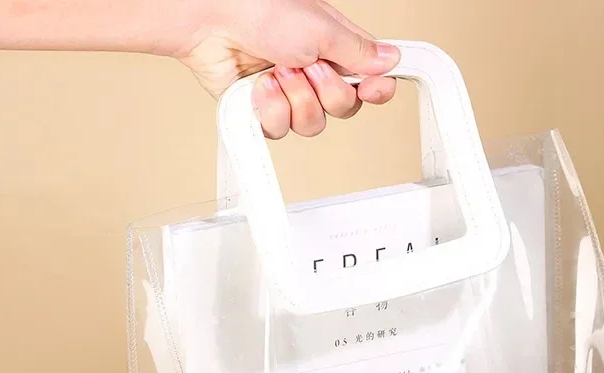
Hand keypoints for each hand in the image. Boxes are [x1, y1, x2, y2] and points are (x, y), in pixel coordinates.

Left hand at [176, 0, 399, 138]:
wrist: (212, 21)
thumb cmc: (261, 9)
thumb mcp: (323, 28)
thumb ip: (360, 51)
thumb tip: (391, 60)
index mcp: (335, 49)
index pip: (370, 81)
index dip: (377, 91)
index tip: (375, 89)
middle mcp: (315, 74)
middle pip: (344, 110)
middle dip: (328, 92)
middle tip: (308, 65)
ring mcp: (290, 94)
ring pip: (314, 125)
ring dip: (297, 98)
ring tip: (278, 71)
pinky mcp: (264, 111)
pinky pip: (282, 130)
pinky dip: (271, 107)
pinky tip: (260, 85)